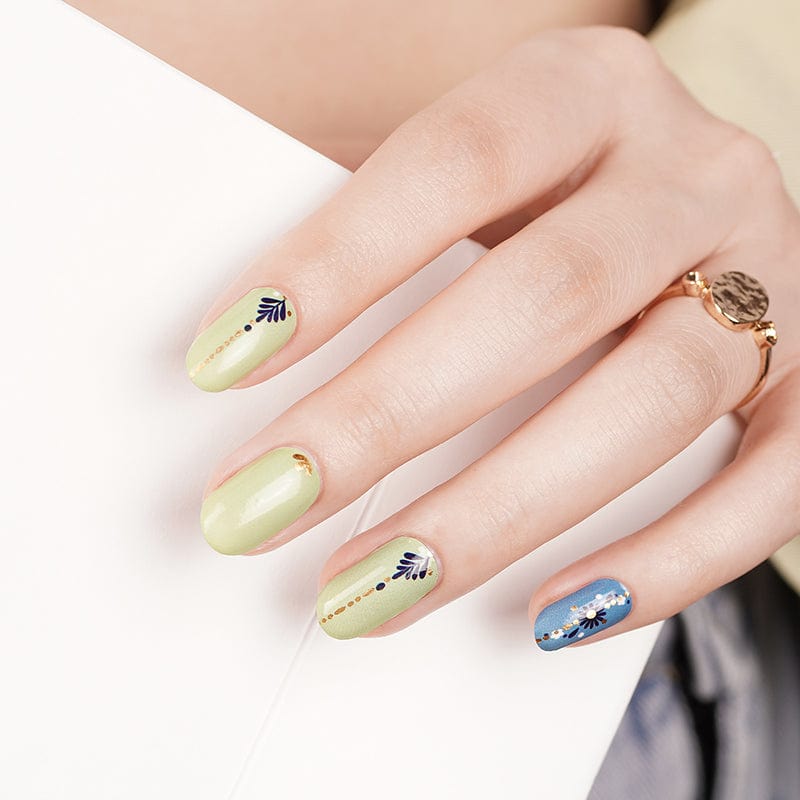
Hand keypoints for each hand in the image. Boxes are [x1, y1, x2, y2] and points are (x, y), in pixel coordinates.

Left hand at [186, 27, 799, 646]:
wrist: (664, 208)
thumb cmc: (535, 200)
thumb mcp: (460, 183)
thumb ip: (374, 246)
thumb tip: (254, 361)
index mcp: (586, 93)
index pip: (454, 159)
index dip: (336, 263)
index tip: (225, 363)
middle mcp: (693, 173)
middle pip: (547, 294)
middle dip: (392, 414)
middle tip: (269, 505)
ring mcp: (771, 279)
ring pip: (652, 400)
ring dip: (499, 513)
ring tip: (374, 589)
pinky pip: (770, 486)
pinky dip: (665, 563)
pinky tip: (554, 615)